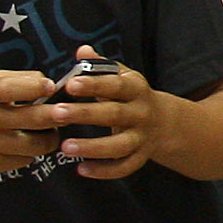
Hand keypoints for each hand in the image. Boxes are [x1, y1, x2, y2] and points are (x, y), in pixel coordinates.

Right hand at [0, 67, 66, 187]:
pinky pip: (25, 159)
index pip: (7, 88)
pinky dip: (31, 153)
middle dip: (57, 116)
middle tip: (70, 113)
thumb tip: (46, 81)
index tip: (50, 87)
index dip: (32, 87)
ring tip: (50, 132)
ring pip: (34, 143)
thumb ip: (14, 81)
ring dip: (49, 138)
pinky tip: (25, 146)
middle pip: (31, 118)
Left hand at [38, 46, 166, 180]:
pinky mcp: (141, 156)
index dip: (95, 84)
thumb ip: (101, 66)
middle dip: (85, 114)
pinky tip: (81, 170)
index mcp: (136, 89)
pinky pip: (125, 167)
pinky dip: (105, 171)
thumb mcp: (122, 76)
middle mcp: (142, 113)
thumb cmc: (131, 96)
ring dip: (93, 147)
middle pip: (115, 115)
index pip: (116, 85)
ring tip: (65, 147)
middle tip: (57, 113)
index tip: (71, 84)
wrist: (165, 122)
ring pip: (120, 145)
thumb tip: (82, 51)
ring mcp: (143, 137)